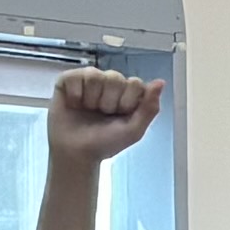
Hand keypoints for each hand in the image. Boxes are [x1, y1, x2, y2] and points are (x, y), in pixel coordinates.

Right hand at [48, 63, 167, 169]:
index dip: (127, 102)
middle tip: (102, 115)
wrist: (76, 154)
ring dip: (92, 99)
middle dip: (109, 102)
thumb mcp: (133, 131)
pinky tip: (74, 104)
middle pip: (115, 78)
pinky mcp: (68, 80)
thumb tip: (161, 82)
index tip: (120, 116)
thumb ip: (149, 108)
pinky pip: (76, 77)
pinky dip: (75, 95)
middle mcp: (109, 82)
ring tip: (87, 110)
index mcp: (127, 92)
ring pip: (95, 76)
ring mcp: (89, 79)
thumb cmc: (105, 143)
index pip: (135, 83)